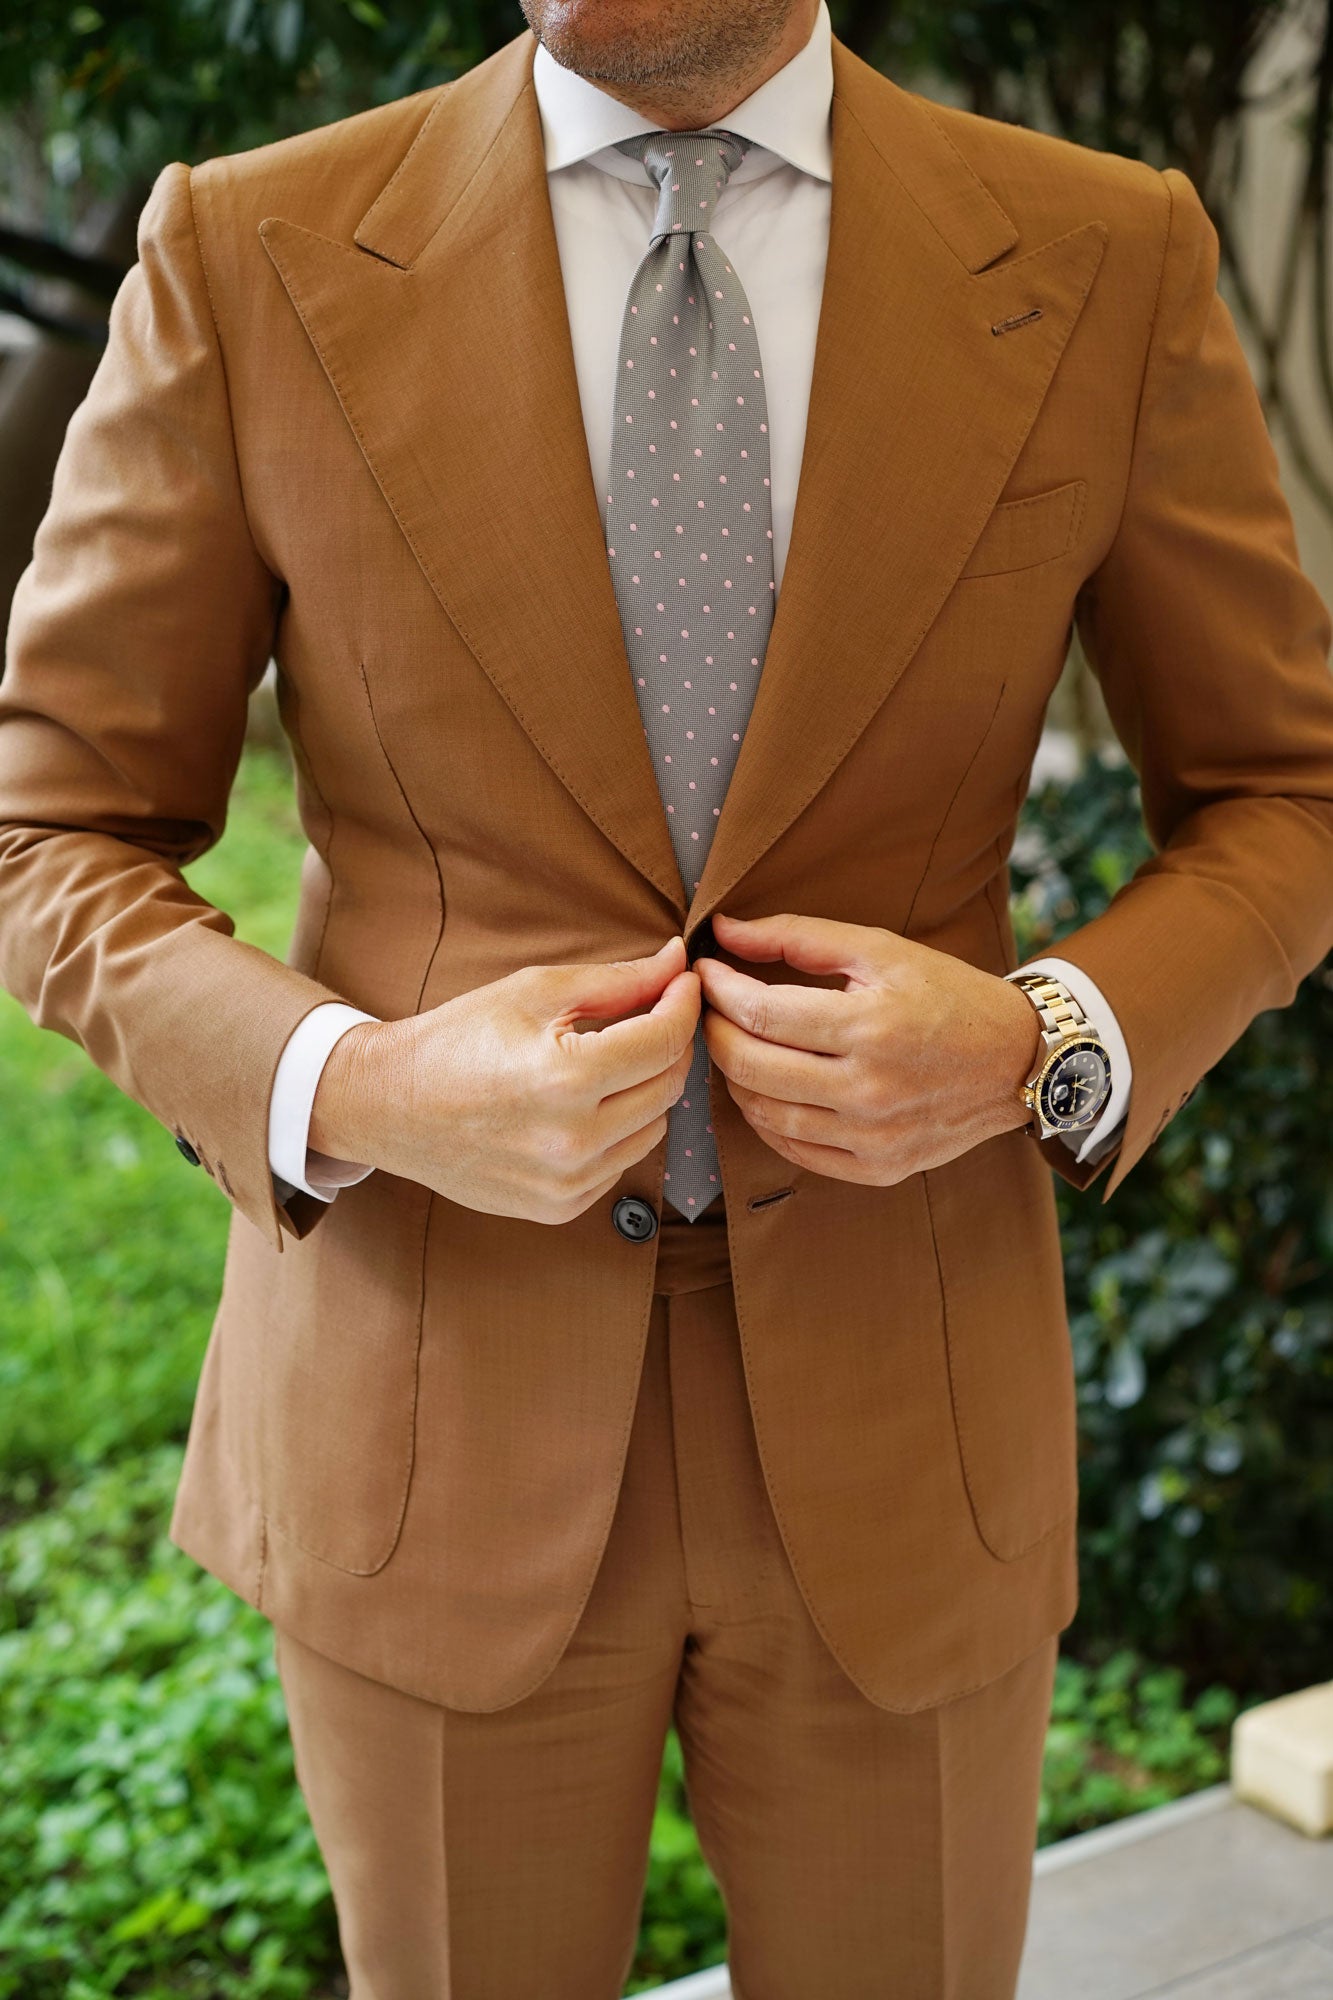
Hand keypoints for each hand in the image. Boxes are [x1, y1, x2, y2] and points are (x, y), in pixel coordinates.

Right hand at [309, 937, 699, 1223]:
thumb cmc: (458, 1040)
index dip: (683, 1003)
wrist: (389, 1106)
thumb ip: (616, 981)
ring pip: (653, 1128)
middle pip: (667, 1086)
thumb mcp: (533, 993)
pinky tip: (585, 1106)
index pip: (664, 1040)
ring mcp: (567, 1183)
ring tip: (612, 1061)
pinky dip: (618, 1130)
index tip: (683, 982)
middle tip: (655, 1014)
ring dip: (646, 1089)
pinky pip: (620, 1164)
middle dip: (670, 1043)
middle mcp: (572, 1140)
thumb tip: (675, 962)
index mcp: (566, 1078)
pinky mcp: (559, 1207)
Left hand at [696, 911, 1042, 1185]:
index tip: (705, 974)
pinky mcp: (878, 1167)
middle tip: (711, 1010)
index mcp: (871, 1026)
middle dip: (715, 1033)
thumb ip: (797, 936)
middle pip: (750, 1067)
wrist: (1019, 1060)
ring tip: (738, 1044)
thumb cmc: (948, 995)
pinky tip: (767, 1088)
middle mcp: (869, 1088)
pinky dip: (766, 1119)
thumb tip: (724, 930)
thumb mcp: (881, 949)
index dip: (718, 992)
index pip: (760, 1014)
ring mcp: (873, 1136)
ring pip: (763, 1114)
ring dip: (734, 1077)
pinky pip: (793, 1151)